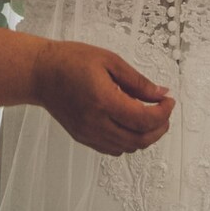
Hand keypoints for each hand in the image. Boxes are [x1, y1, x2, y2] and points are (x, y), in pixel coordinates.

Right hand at [32, 41, 174, 155]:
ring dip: (145, 136)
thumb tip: (161, 93)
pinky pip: (113, 149)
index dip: (163, 113)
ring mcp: (89, 133)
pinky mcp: (83, 137)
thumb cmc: (70, 61)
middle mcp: (96, 123)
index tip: (168, 101)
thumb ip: (137, 81)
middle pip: (140, 139)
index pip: (144, 119)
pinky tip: (129, 124)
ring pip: (128, 147)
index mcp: (104, 101)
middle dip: (160, 128)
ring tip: (149, 117)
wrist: (40, 73)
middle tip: (164, 112)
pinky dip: (128, 141)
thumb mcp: (109, 61)